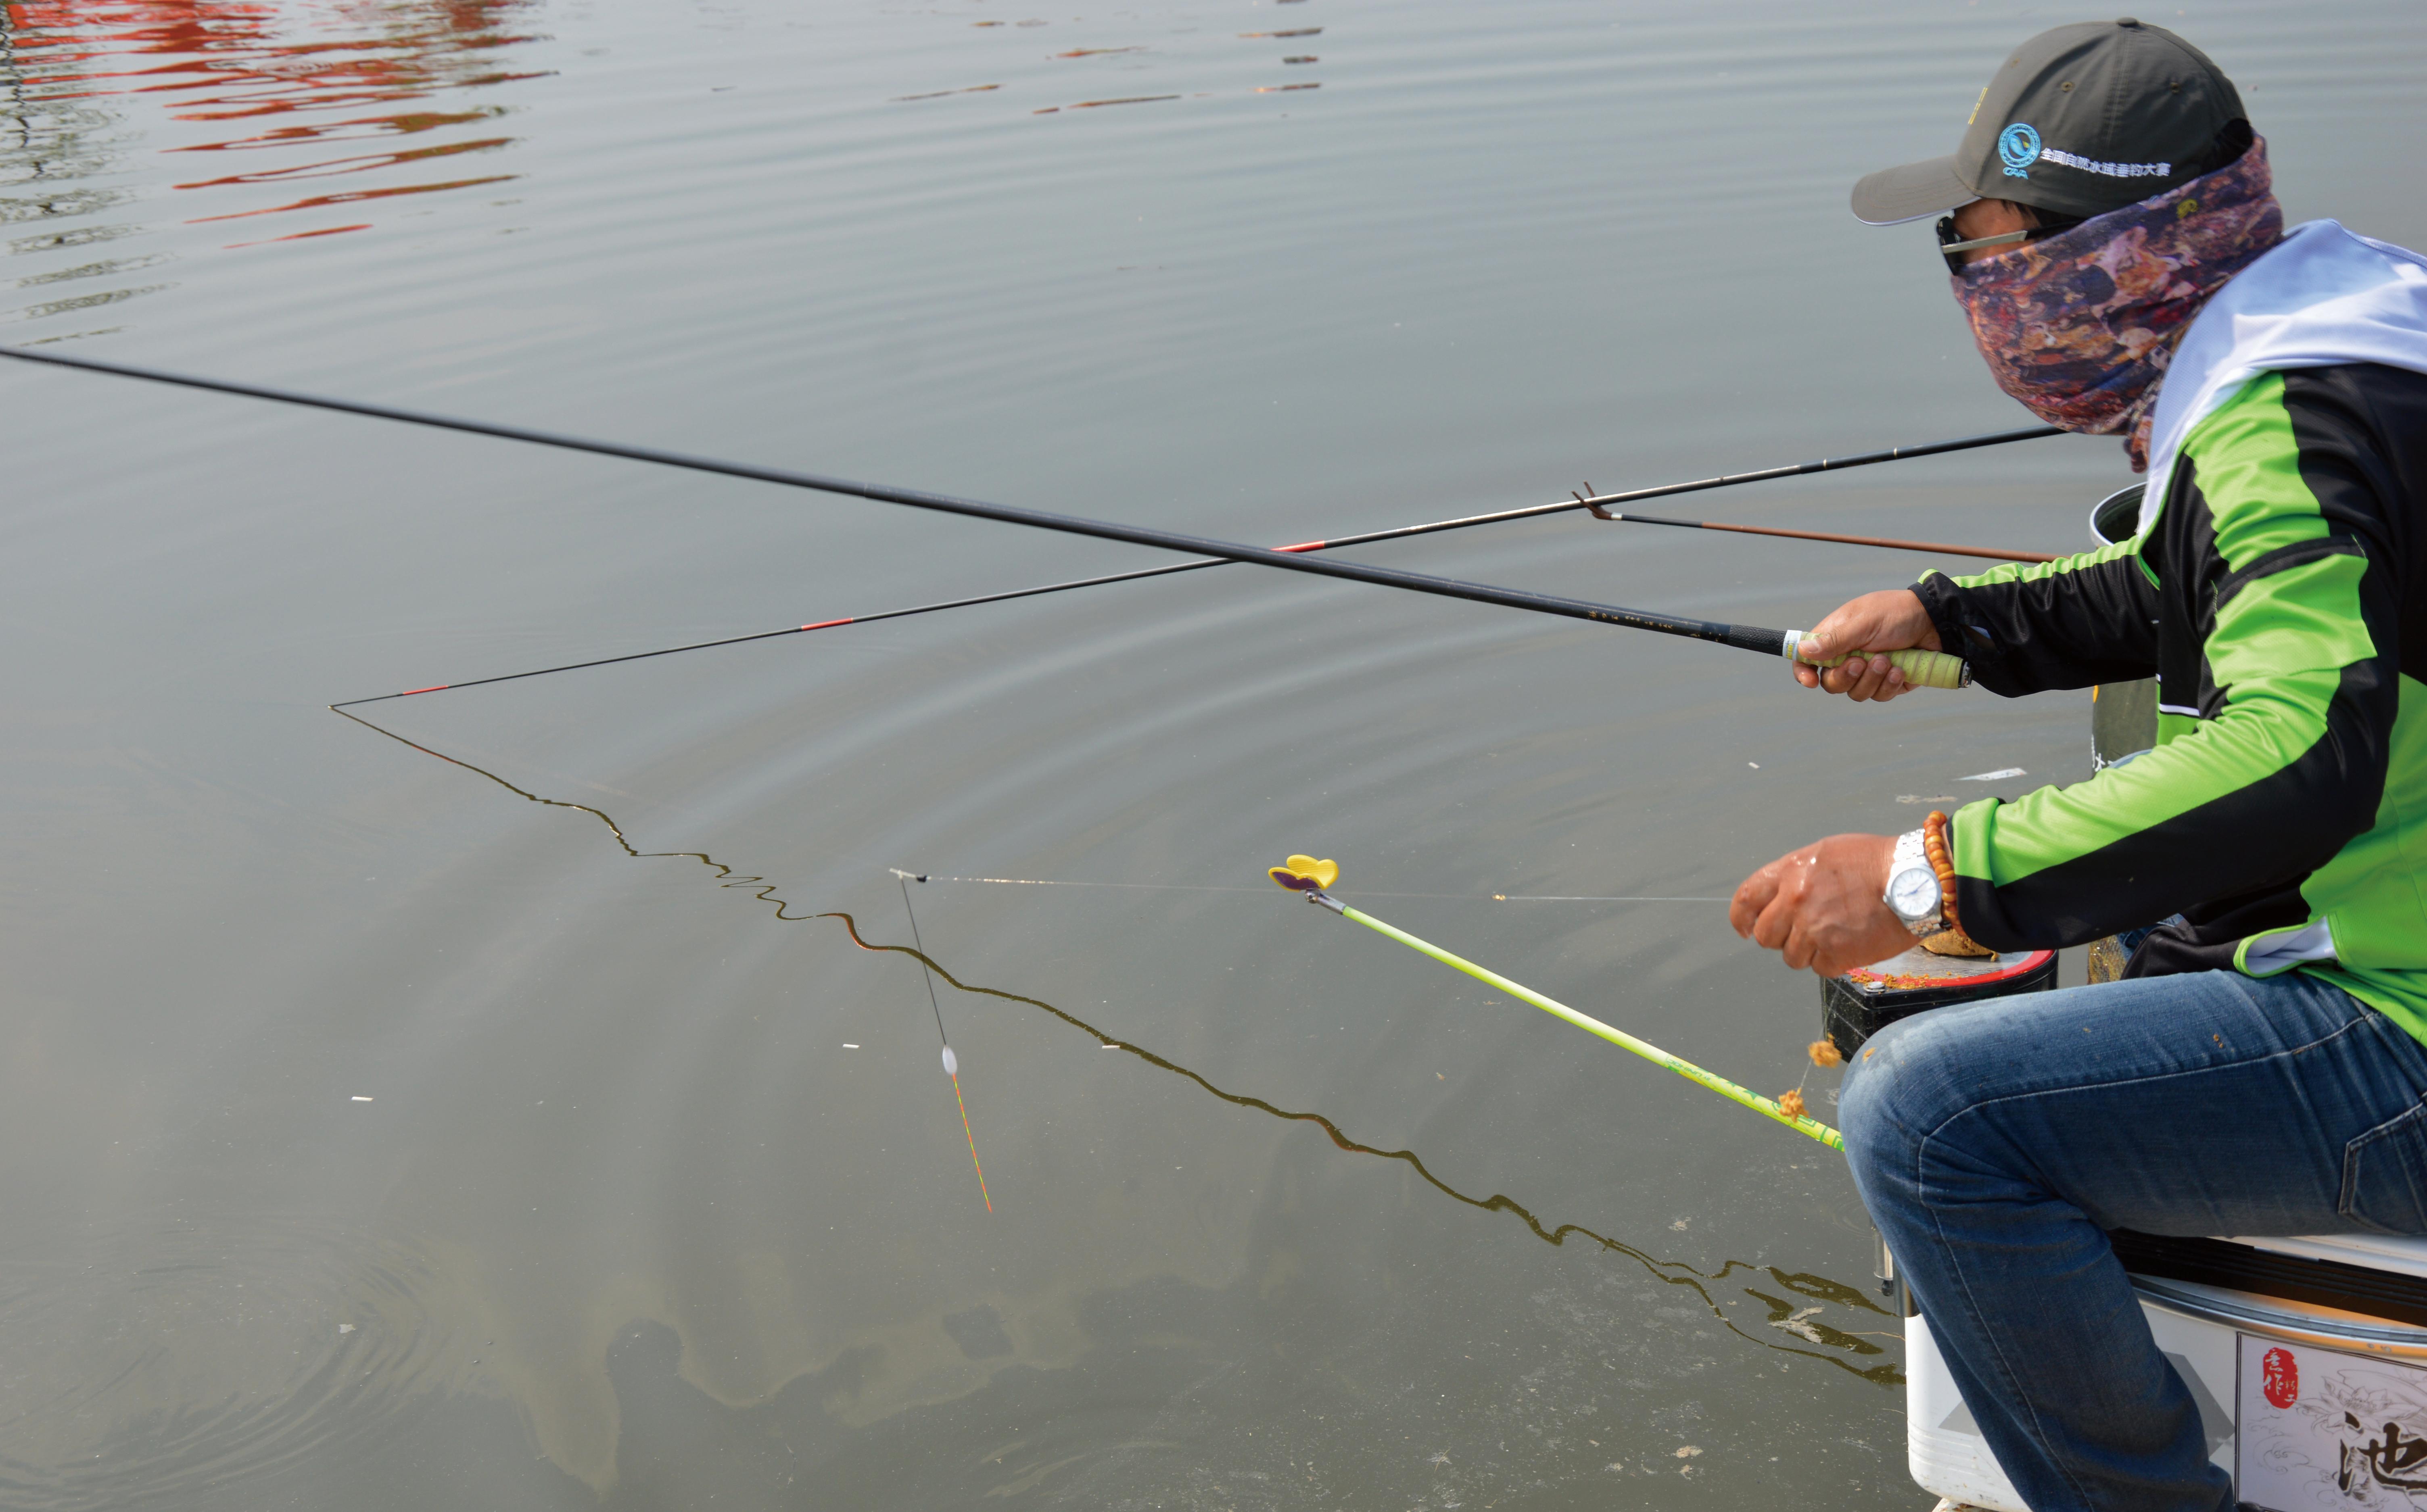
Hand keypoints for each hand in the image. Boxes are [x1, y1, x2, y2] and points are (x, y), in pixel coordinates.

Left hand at [1729, 833, 1914, 976]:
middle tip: (1802, 932)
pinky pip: (1819, 968)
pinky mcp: (1837, 954)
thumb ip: (1797, 874)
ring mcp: (1814, 930)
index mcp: (1790, 871)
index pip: (1745, 899)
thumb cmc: (1874, 861)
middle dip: (1779, 937)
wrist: (1916, 879)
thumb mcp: (1826, 852)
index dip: (1741, 918)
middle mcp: (1795, 901)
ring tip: (1835, 934)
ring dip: (1808, 951)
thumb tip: (1779, 896)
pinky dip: (1833, 961)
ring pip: (1791, 957)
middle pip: (1765, 936)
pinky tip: (1851, 944)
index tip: (1745, 928)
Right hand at [1793, 589, 1940, 701]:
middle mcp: (1848, 656)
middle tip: (1860, 662)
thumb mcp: (1864, 622)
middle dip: (1845, 677)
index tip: (1810, 682)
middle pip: (1831, 683)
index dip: (1804, 672)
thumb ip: (1834, 639)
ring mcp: (1869, 672)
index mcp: (1835, 638)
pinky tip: (1900, 669)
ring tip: (1888, 661)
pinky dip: (1889, 684)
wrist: (1935, 622)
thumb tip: (1802, 650)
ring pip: (1856, 693)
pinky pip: (1880, 695)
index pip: (1807, 660)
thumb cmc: (1897, 613)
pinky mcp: (1888, 683)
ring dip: (1871, 679)